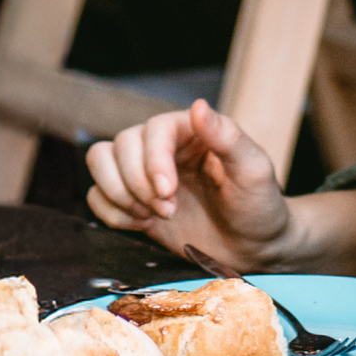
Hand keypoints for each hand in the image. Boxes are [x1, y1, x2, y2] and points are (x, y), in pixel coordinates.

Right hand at [83, 100, 294, 270]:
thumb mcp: (254, 171)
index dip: (153, 160)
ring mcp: (144, 173)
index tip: (167, 192)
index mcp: (192, 131)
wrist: (254, 249)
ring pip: (100, 162)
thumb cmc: (259, 206)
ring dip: (119, 194)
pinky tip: (144, 225)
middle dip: (138, 184)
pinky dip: (112, 213)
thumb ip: (228, 138)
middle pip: (121, 144)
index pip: (154, 129)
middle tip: (169, 211)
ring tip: (153, 216)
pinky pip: (96, 195)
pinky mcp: (132, 200)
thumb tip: (198, 106)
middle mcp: (163, 147)